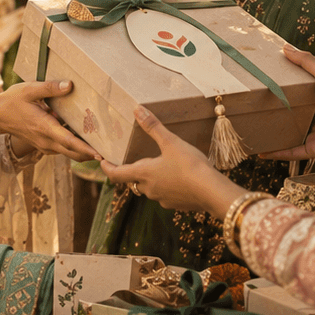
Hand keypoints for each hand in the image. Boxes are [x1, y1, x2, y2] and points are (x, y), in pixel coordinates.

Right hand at [0, 80, 98, 161]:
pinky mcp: (43, 145)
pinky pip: (62, 150)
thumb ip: (50, 88)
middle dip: (91, 154)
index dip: (85, 148)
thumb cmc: (12, 101)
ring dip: (84, 152)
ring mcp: (44, 145)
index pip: (68, 141)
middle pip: (73, 153)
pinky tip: (83, 140)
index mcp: (44, 127)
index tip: (100, 154)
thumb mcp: (29, 90)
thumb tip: (70, 85)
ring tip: (102, 145)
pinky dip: (74, 149)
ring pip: (68, 153)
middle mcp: (45, 140)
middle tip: (110, 151)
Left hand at [100, 107, 238, 213]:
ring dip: (151, 179)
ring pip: (149, 189)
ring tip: (160, 167)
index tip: (102, 162)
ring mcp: (162, 199)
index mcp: (143, 174)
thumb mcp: (171, 142)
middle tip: (135, 160)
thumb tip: (137, 109)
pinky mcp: (176, 205)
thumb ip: (153, 127)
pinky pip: (165, 195)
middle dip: (133, 171)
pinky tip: (178, 179)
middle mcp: (149, 189)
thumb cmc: (190, 165)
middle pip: (133, 181)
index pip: (116, 174)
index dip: (106, 168)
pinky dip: (167, 187)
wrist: (212, 191)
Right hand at [259, 45, 314, 160]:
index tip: (266, 89)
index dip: (283, 94)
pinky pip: (291, 153)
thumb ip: (306, 62)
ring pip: (289, 137)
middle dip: (275, 117)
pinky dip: (276, 154)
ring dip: (273, 138)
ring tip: (254, 135)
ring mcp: (314, 135)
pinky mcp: (313, 149)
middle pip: (292, 118)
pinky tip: (261, 153)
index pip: (298, 97)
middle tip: (255, 112)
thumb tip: (285, 48)